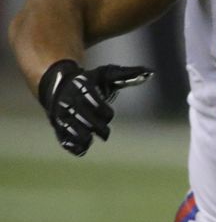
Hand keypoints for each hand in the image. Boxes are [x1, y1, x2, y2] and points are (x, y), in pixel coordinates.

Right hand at [37, 60, 152, 155]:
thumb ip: (128, 75)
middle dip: (96, 127)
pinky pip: (62, 138)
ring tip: (90, 140)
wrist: (59, 86)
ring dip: (81, 137)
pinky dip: (72, 145)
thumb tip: (150, 72)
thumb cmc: (91, 81)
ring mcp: (61, 114)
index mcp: (82, 86)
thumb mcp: (107, 74)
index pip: (93, 100)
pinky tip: (82, 149)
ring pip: (70, 128)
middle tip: (105, 134)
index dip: (103, 111)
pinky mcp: (58, 126)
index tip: (109, 115)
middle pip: (82, 116)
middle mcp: (69, 100)